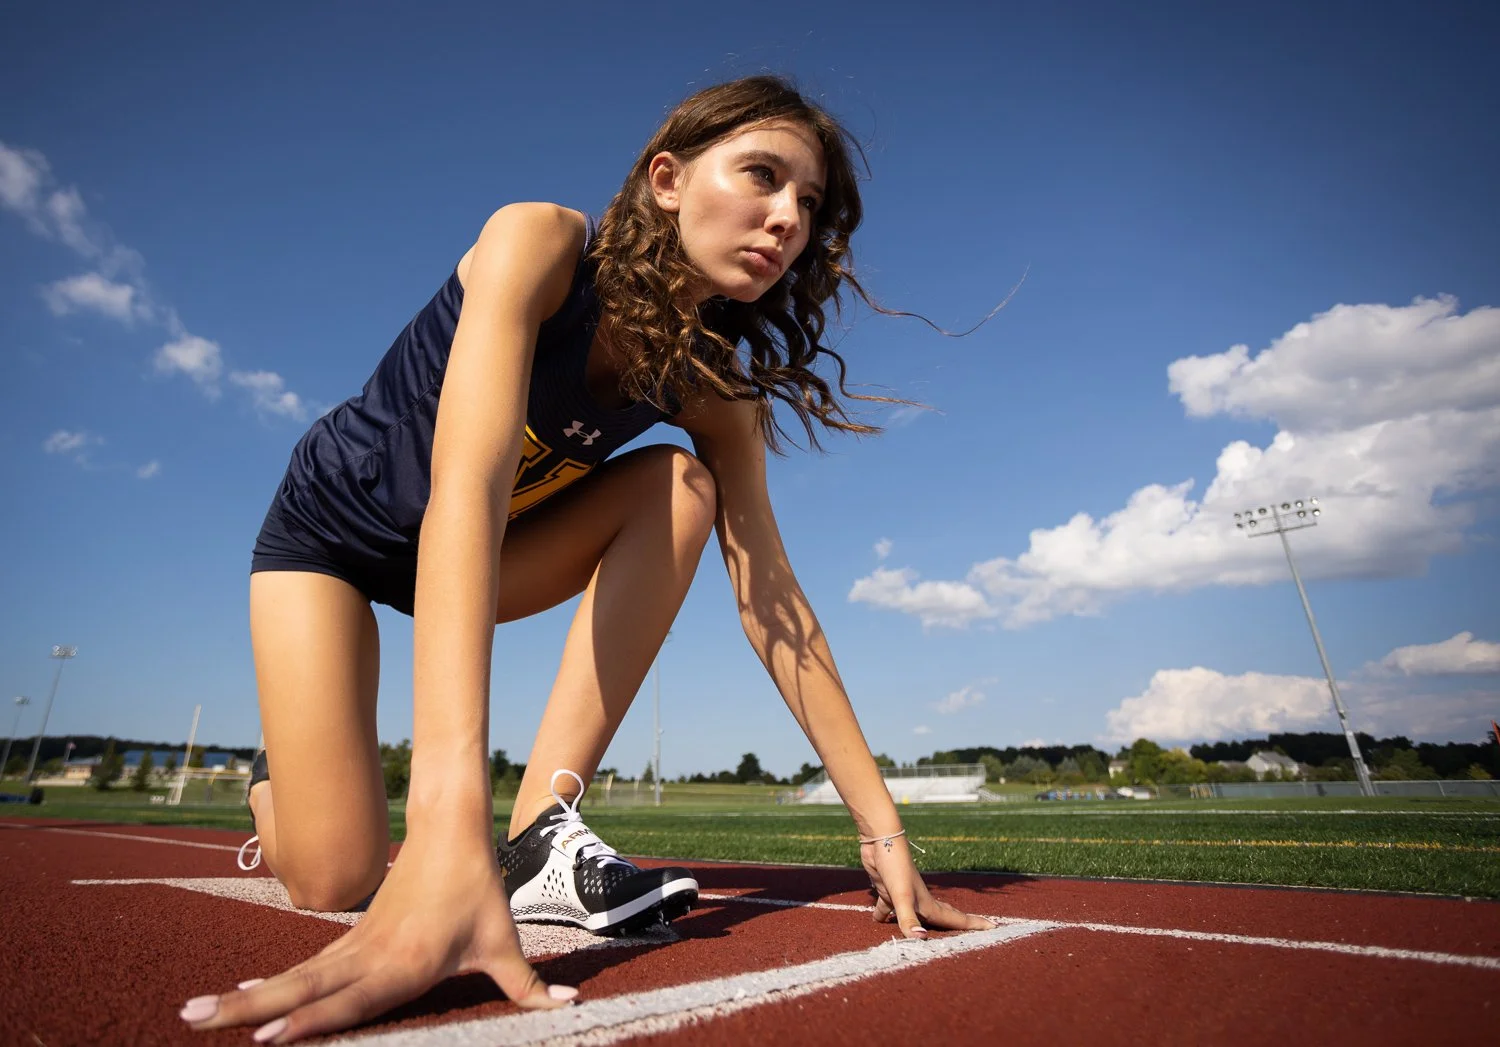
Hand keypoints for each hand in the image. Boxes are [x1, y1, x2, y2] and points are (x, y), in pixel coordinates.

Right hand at [179, 836, 573, 1042]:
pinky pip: (304, 968)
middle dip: (248, 1009)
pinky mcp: (350, 940)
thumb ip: (530, 988)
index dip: (309, 1022)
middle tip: (194, 1019)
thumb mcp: (505, 944)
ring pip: (293, 978)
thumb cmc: (479, 891)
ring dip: (245, 996)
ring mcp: (354, 946)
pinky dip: (269, 985)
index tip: (264, 1037)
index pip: (350, 999)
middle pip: (302, 989)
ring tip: (194, 1011)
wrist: (453, 830)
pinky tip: (240, 997)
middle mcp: (370, 958)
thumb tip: (570, 1009)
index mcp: (405, 964)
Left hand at [861, 833, 996, 938]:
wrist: (880, 841)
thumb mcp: (900, 895)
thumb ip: (909, 919)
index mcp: (928, 904)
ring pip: (916, 914)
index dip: (974, 924)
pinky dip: (885, 916)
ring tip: (927, 934)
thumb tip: (921, 939)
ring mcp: (904, 895)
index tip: (995, 927)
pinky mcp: (888, 890)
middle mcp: (919, 901)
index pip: (956, 918)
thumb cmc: (895, 866)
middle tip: (971, 932)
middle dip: (956, 925)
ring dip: (921, 924)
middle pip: (941, 916)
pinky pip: (888, 908)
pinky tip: (879, 922)